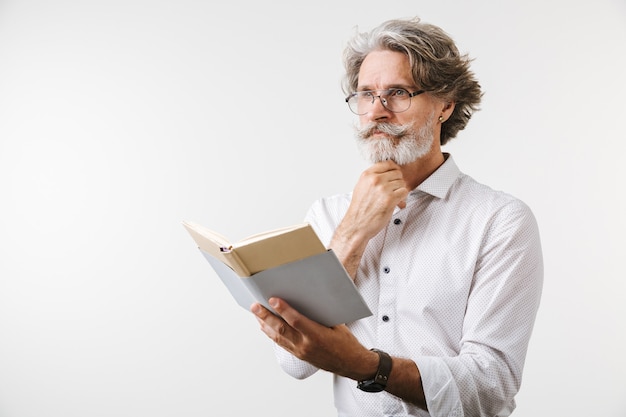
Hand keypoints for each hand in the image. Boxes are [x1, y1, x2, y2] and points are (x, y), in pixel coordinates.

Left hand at [251, 298, 376, 379]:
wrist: (350, 363)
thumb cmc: (345, 342)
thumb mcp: (337, 324)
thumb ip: (319, 314)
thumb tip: (305, 300)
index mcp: (317, 335)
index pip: (296, 321)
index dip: (283, 309)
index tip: (273, 299)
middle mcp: (306, 345)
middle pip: (281, 329)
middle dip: (266, 316)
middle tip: (255, 305)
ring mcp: (300, 351)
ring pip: (278, 337)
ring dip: (265, 324)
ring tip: (256, 313)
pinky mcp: (298, 355)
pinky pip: (281, 343)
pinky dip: (271, 333)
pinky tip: (265, 326)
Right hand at [330, 160, 407, 276]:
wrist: (357, 225)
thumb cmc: (360, 209)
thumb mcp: (361, 187)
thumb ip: (372, 178)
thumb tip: (388, 172)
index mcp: (367, 175)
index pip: (387, 163)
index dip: (393, 169)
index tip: (394, 176)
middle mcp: (374, 180)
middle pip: (397, 173)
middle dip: (398, 182)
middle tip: (394, 191)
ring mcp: (383, 189)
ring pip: (402, 183)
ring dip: (400, 191)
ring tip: (394, 199)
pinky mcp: (390, 199)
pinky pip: (404, 192)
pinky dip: (403, 198)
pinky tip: (396, 203)